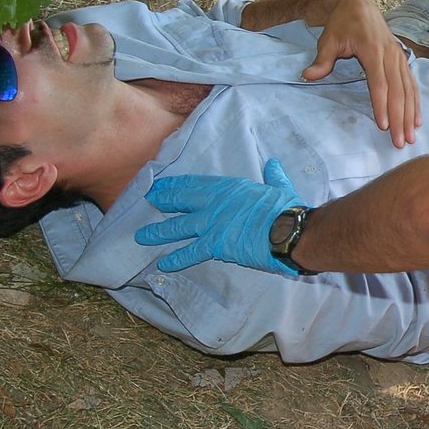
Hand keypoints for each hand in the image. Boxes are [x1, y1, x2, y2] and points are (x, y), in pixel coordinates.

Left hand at [135, 158, 305, 274]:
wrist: (287, 231)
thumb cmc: (286, 209)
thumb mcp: (280, 187)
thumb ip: (273, 176)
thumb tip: (274, 164)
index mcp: (229, 188)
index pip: (195, 184)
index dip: (176, 184)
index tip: (162, 184)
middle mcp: (214, 203)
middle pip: (180, 201)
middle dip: (162, 201)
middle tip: (146, 201)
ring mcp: (211, 224)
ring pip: (177, 227)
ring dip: (158, 232)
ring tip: (141, 236)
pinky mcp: (214, 245)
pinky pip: (190, 252)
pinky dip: (176, 259)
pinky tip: (163, 264)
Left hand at [303, 0, 419, 147]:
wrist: (358, 4)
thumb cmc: (342, 22)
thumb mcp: (328, 38)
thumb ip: (322, 60)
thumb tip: (307, 76)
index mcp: (373, 49)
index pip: (379, 82)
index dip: (382, 104)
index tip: (383, 125)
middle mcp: (390, 54)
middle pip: (397, 91)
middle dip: (400, 118)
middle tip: (400, 141)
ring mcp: (398, 57)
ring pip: (407, 90)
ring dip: (410, 114)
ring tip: (411, 136)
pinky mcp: (402, 60)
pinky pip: (411, 84)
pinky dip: (415, 103)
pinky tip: (417, 119)